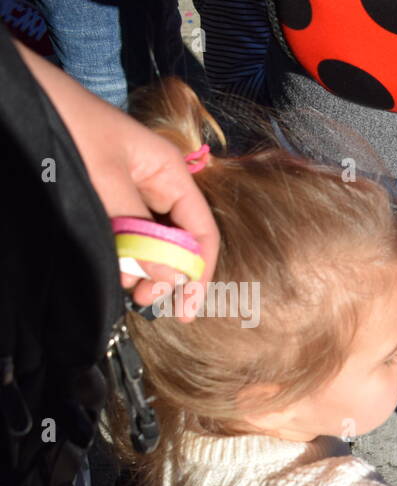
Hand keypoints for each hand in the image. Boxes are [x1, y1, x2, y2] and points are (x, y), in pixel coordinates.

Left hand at [13, 37, 218, 318]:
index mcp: (169, 173)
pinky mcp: (108, 194)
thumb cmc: (66, 124)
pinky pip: (128, 231)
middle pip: (181, 239)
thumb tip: (165, 276)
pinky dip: (125, 253)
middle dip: (169, 272)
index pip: (202, 231)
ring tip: (127, 285)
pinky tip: (117, 267)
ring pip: (153, 239)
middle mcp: (158, 184)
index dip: (198, 271)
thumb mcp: (102, 177)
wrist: (22, 93)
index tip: (184, 307)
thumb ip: (135, 228)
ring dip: (145, 266)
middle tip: (144, 298)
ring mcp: (133, 189)